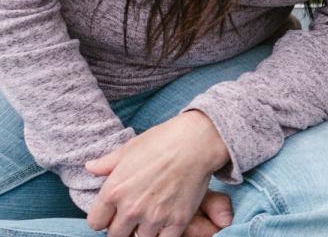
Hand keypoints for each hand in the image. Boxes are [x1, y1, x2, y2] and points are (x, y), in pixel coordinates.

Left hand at [84, 110, 231, 236]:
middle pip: (115, 236)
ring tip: (152, 218)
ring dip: (143, 231)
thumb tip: (90, 167)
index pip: (95, 223)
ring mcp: (154, 217)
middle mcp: (130, 208)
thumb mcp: (129, 148)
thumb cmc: (162, 140)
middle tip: (135, 216)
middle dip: (122, 228)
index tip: (114, 212)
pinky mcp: (177, 221)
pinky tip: (167, 224)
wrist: (198, 141)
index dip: (105, 217)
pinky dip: (164, 235)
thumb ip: (107, 163)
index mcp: (113, 191)